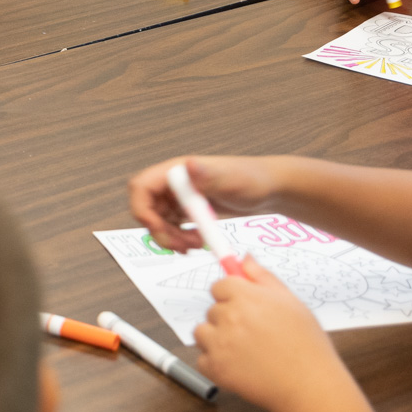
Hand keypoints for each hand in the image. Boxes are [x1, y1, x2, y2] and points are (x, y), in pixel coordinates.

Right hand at [128, 156, 280, 252]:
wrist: (269, 190)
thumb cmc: (252, 179)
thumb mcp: (230, 179)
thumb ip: (208, 174)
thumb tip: (189, 165)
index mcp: (176, 171)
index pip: (141, 188)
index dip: (142, 210)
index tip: (158, 228)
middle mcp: (173, 184)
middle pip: (147, 210)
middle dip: (161, 232)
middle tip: (184, 246)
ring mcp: (180, 198)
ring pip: (159, 223)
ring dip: (172, 239)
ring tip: (197, 245)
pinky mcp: (188, 210)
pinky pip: (173, 228)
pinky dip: (181, 239)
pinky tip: (198, 242)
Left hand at [193, 255, 347, 411]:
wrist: (310, 386)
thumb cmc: (307, 345)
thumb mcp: (291, 302)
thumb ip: (263, 277)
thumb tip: (244, 258)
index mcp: (246, 297)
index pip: (219, 286)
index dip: (232, 297)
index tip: (244, 307)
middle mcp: (229, 317)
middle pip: (212, 310)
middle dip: (228, 320)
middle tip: (255, 335)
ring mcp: (219, 343)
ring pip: (203, 333)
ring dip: (217, 340)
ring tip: (246, 351)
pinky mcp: (214, 368)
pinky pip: (203, 359)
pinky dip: (216, 364)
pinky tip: (240, 367)